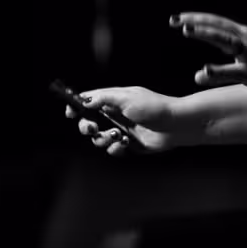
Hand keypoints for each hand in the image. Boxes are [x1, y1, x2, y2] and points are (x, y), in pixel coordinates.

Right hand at [65, 86, 183, 155]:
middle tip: (92, 129)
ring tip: (118, 136)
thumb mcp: (127, 98)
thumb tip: (84, 101)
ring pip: (98, 139)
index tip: (70, 113)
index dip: (76, 106)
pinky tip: (126, 144)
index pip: (88, 101)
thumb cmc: (154, 107)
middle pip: (87, 122)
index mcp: (112, 100)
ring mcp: (120, 130)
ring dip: (103, 139)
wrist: (176, 125)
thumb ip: (103, 98)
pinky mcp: (128, 144)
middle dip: (86, 127)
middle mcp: (114, 115)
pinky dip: (115, 148)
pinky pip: (112, 149)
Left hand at [169, 12, 246, 104]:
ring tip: (185, 30)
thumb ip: (223, 67)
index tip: (177, 18)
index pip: (217, 23)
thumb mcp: (245, 66)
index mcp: (245, 37)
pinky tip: (202, 72)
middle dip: (195, 21)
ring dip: (206, 33)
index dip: (197, 18)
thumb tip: (199, 75)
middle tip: (173, 20)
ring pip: (226, 40)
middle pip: (218, 26)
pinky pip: (234, 71)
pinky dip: (217, 71)